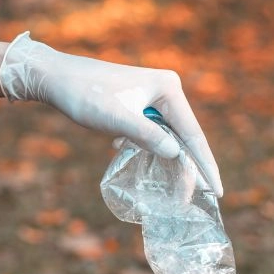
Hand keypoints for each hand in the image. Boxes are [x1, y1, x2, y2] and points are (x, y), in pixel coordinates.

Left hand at [0, 32, 222, 195]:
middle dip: (188, 166)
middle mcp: (165, 89)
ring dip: (167, 159)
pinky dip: (146, 147)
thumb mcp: (117, 120)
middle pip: (184, 135)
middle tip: (200, 196)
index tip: (217, 191)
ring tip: (175, 187)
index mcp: (168, 89)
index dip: (205, 164)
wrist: (56, 77)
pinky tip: (126, 152)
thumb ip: (147, 137)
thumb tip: (177, 154)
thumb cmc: (85, 96)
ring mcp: (151, 95)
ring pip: (166, 135)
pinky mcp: (136, 102)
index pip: (193, 134)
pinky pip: (149, 131)